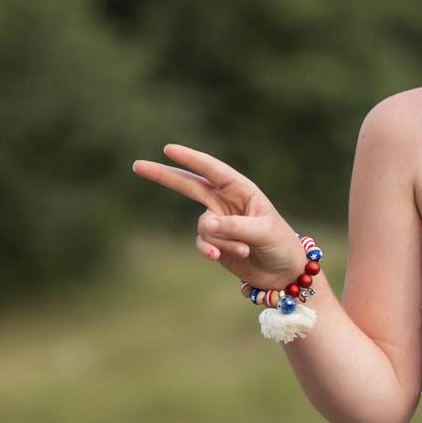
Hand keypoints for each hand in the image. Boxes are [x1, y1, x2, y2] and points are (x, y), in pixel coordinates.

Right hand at [130, 143, 307, 285]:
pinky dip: (211, 250)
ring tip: (244, 250)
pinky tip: (219, 258)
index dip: (190, 158)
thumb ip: (235, 227)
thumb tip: (206, 225)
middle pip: (189, 185)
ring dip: (220, 240)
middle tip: (137, 165)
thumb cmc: (281, 245)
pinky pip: (203, 244)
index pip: (212, 170)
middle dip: (164, 175)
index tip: (168, 149)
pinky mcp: (215, 243)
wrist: (285, 274)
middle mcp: (226, 202)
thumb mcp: (263, 232)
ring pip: (203, 227)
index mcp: (241, 189)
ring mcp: (218, 223)